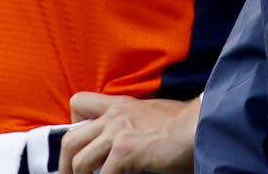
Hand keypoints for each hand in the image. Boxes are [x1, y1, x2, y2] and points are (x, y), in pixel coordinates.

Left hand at [58, 93, 198, 173]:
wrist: (202, 124)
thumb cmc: (184, 125)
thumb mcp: (150, 116)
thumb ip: (132, 125)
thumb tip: (124, 148)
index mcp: (119, 105)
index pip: (79, 104)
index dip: (72, 125)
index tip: (79, 146)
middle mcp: (114, 115)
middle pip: (70, 139)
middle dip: (65, 164)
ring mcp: (117, 132)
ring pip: (79, 160)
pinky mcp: (125, 150)